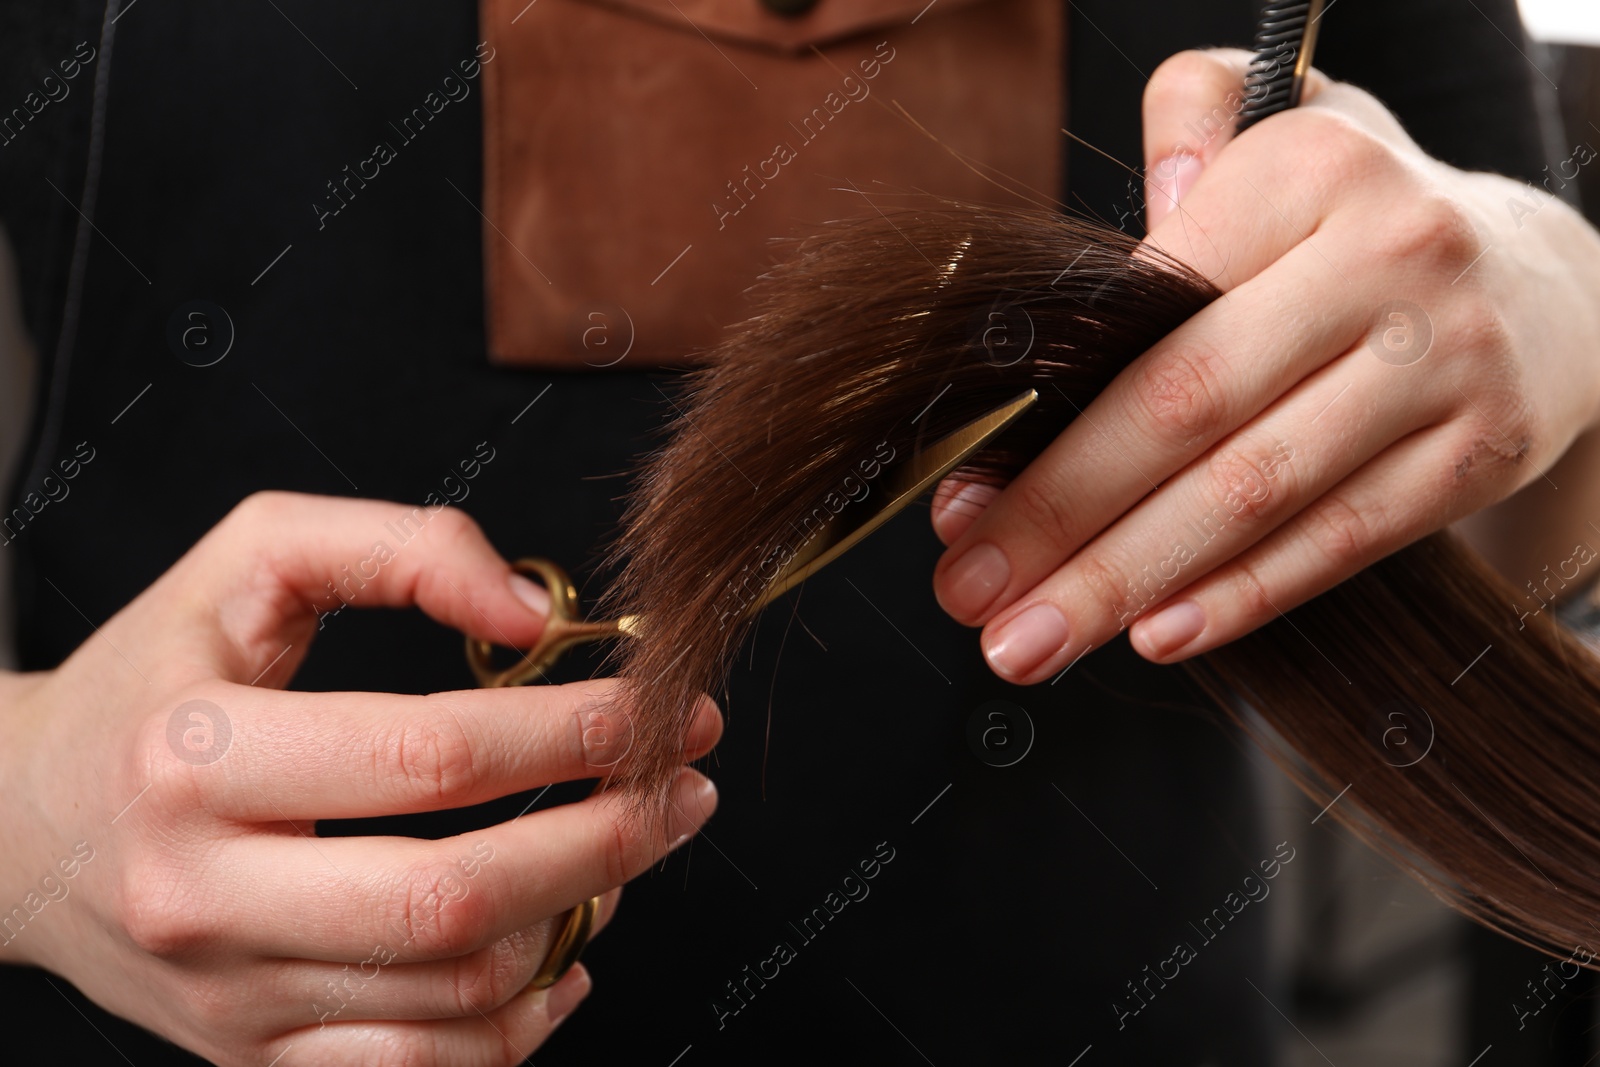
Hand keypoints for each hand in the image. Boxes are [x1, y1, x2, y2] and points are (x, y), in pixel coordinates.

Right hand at [0, 491, 720, 1064]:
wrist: (25, 827)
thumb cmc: (155, 681)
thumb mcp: (249, 562)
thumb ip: (399, 547)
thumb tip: (533, 614)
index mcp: (198, 757)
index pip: (430, 759)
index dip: (569, 732)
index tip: (653, 707)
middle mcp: (207, 894)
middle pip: (456, 898)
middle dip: (606, 841)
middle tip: (684, 787)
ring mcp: (231, 998)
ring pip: (456, 993)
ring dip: (580, 919)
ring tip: (627, 848)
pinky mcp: (252, 1057)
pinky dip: (520, 1026)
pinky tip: (562, 952)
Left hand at [930, 48, 1599, 681]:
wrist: (1546, 282)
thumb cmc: (1352, 224)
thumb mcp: (1271, 134)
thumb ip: (1178, 141)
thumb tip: (1099, 265)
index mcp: (1307, 173)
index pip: (1142, 314)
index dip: (1041, 422)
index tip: (959, 505)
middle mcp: (1389, 258)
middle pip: (1187, 407)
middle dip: (1061, 517)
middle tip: (971, 597)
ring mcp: (1447, 362)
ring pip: (1257, 490)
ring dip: (1127, 581)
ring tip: (1031, 642)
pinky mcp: (1483, 453)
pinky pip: (1342, 539)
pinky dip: (1243, 596)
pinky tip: (1155, 636)